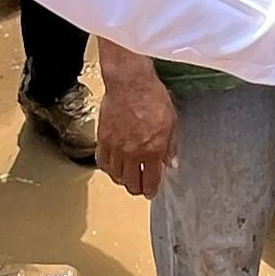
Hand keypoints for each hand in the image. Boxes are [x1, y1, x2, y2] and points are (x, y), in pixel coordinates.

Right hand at [97, 59, 179, 194]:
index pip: (151, 181)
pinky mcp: (103, 139)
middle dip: (136, 188)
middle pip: (131, 183)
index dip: (150, 190)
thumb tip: (171, 163)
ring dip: (122, 179)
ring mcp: (116, 147)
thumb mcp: (171, 122)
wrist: (130, 83)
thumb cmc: (152, 97)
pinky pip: (102, 162)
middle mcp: (133, 153)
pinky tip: (112, 166)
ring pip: (116, 176)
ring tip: (126, 177)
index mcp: (153, 150)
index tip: (151, 191)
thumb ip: (170, 146)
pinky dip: (108, 168)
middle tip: (139, 187)